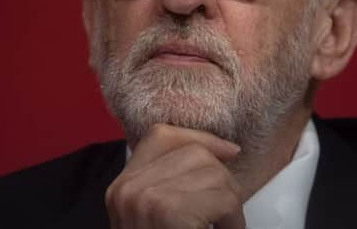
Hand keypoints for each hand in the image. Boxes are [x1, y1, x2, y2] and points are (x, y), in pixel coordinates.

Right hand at [105, 124, 245, 228]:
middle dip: (222, 179)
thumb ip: (173, 183)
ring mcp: (144, 198)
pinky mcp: (168, 212)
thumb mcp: (157, 214)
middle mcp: (127, 188)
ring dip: (231, 203)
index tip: (229, 152)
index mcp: (122, 185)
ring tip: (225, 227)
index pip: (161, 136)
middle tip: (226, 214)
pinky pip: (223, 198)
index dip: (199, 138)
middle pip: (194, 154)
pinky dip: (234, 220)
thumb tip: (226, 151)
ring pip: (214, 173)